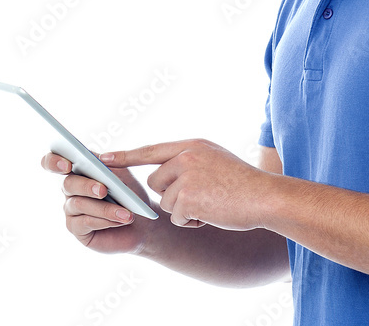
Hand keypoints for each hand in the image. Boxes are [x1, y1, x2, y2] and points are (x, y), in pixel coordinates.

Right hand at [40, 152, 156, 254]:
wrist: (142, 223)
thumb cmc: (130, 195)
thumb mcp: (122, 176)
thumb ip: (108, 166)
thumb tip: (99, 159)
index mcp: (78, 169)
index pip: (53, 161)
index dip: (54, 161)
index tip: (67, 165)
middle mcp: (70, 188)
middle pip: (68, 183)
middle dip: (86, 186)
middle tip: (103, 190)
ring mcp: (70, 209)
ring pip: (79, 204)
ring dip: (105, 208)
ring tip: (126, 213)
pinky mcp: (75, 228)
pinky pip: (85, 222)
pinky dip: (105, 220)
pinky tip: (120, 220)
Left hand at [101, 139, 273, 229]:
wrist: (266, 197)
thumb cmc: (244, 184)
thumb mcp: (215, 160)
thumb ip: (189, 161)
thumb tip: (163, 173)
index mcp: (191, 146)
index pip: (150, 150)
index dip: (125, 155)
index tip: (101, 158)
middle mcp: (186, 157)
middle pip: (155, 181)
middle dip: (170, 196)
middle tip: (199, 198)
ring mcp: (186, 177)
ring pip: (165, 202)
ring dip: (183, 211)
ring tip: (210, 205)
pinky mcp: (188, 198)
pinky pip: (176, 217)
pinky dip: (192, 222)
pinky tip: (211, 215)